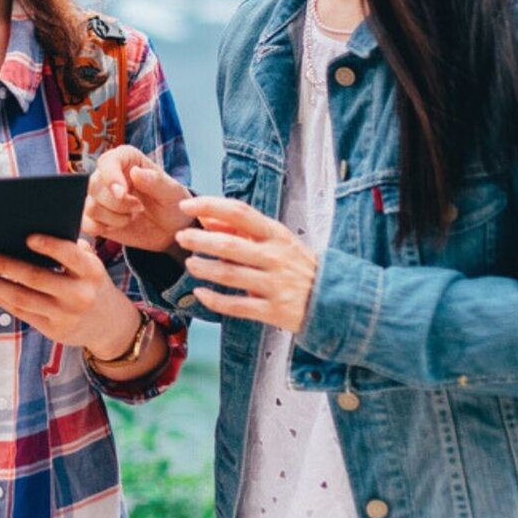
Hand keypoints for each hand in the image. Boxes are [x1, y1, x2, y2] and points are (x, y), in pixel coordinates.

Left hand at [0, 234, 140, 356]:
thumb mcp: (89, 264)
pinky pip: (19, 311)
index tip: (28, 237)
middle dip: (3, 265)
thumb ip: (68, 249)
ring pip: (21, 297)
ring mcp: (64, 315)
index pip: (71, 256)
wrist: (108, 325)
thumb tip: (24, 231)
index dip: (50, 246)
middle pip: (36, 278)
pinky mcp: (52, 330)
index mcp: (92, 271)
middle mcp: (79, 295)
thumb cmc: (90, 282)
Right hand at [83, 145, 193, 256]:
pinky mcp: (95, 217)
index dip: (111, 177)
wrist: (169, 229)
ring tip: (131, 217)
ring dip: (113, 218)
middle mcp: (108, 175)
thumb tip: (136, 172)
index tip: (122, 193)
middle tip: (138, 208)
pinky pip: (85, 223)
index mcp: (126, 160)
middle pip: (94, 186)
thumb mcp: (172, 192)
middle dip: (117, 204)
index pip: (107, 161)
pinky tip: (117, 227)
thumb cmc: (172, 204)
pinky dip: (101, 228)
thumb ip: (156, 182)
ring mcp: (99, 197)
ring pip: (90, 206)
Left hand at [174, 196, 317, 334]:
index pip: (239, 212)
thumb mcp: (277, 240)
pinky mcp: (275, 311)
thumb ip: (242, 229)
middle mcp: (276, 257)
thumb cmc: (297, 265)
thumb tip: (207, 217)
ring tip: (190, 264)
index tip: (186, 206)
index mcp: (276, 234)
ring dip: (205, 269)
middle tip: (181, 237)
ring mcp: (275, 284)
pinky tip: (200, 293)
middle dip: (200, 240)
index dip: (210, 206)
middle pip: (230, 245)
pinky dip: (216, 300)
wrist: (336, 299)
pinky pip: (238, 306)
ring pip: (231, 275)